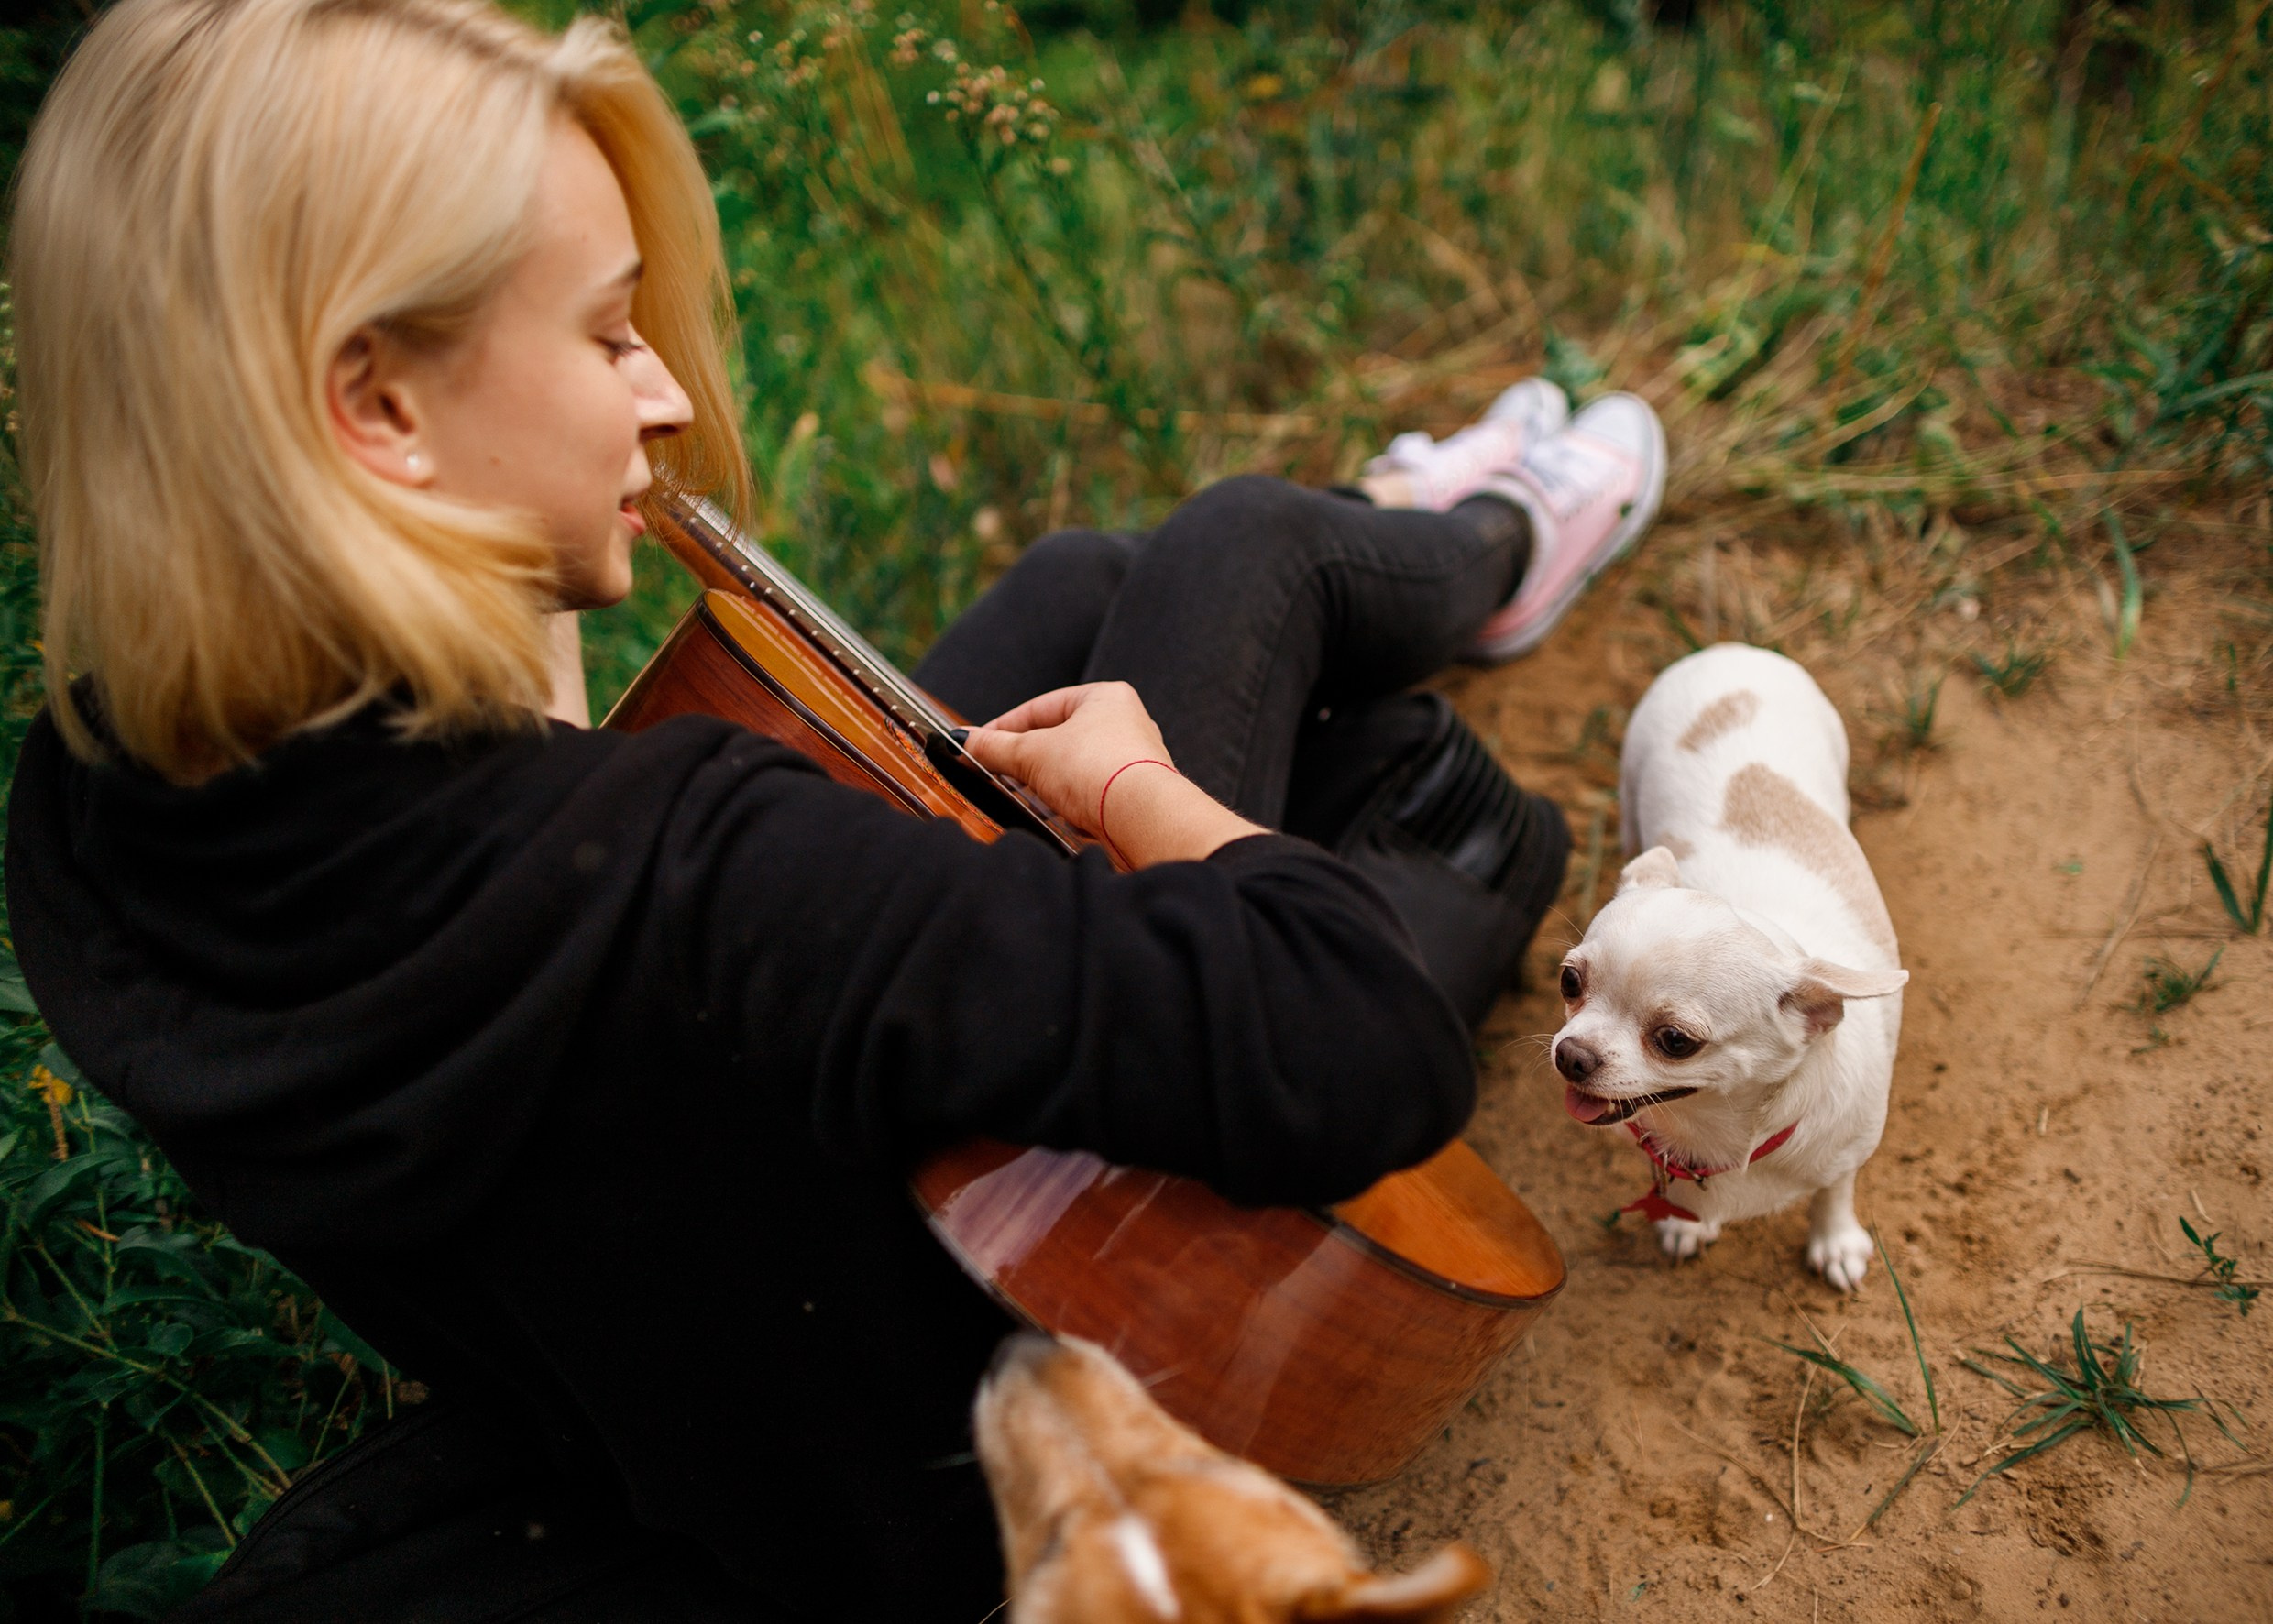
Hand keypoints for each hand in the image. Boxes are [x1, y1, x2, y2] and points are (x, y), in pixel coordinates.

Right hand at [960, 683, 1263, 865]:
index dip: (1005, 726)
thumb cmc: (1099, 771)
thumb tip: (964, 741)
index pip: (1041, 707)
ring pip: (1071, 771)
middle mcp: (1125, 725)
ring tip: (1023, 798)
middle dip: (1024, 760)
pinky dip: (1066, 805)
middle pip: (1057, 739)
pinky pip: (1087, 796)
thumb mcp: (1032, 753)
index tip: (979, 745)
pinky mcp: (1130, 798)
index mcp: (1106, 697)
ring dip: (1044, 786)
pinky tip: (1053, 816)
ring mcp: (1130, 763)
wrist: (1142, 820)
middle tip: (996, 773)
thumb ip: (995, 747)